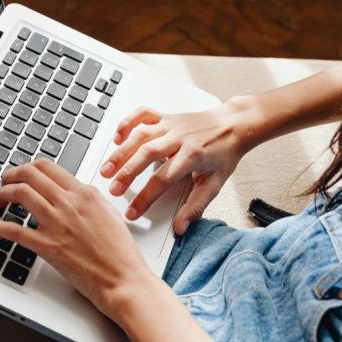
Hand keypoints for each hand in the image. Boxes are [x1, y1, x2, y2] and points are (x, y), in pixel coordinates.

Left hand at [0, 160, 157, 319]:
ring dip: (3, 193)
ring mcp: (57, 224)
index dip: (28, 167)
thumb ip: (88, 198)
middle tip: (5, 182)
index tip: (22, 174)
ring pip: (20, 193)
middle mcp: (69, 203)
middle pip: (30, 174)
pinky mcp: (48, 246)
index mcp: (84, 193)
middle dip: (11, 175)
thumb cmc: (120, 252)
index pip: (48, 167)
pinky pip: (13, 230)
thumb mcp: (109, 213)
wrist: (123, 279)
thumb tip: (73, 191)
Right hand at [100, 100, 254, 234]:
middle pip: (146, 154)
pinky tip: (117, 137)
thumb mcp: (215, 184)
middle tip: (113, 190)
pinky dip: (127, 122)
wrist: (234, 124)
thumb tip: (181, 227)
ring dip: (120, 152)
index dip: (145, 197)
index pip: (163, 179)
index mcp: (192, 156)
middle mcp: (179, 138)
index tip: (132, 212)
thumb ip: (196, 207)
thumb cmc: (224, 153)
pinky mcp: (165, 116)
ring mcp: (170, 125)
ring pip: (140, 135)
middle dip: (127, 173)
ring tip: (107, 168)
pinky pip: (142, 114)